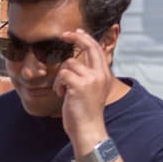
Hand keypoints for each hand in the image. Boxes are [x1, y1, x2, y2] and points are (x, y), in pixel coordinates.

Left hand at [53, 28, 112, 149]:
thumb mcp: (91, 91)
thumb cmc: (86, 113)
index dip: (86, 38)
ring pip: (68, 64)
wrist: (88, 129)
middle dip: (75, 37)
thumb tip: (75, 63)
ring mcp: (91, 79)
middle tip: (64, 34)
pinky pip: (62, 75)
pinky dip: (58, 85)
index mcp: (104, 75)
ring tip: (63, 92)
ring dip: (61, 78)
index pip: (96, 49)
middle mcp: (100, 74)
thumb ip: (88, 76)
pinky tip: (61, 95)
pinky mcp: (79, 85)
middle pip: (88, 47)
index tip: (76, 32)